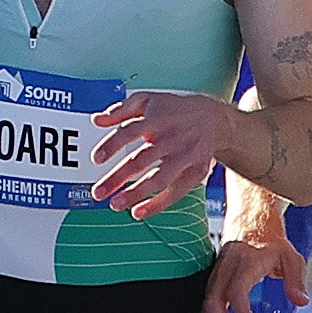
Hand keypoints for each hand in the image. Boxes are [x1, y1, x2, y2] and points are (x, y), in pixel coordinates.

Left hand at [91, 90, 230, 219]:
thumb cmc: (175, 111)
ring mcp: (185, 156)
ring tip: (115, 204)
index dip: (112, 145)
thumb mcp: (148, 100)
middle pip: (141, 160)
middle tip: (98, 193)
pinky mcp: (196, 171)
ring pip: (158, 178)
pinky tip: (139, 212)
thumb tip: (97, 120)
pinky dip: (158, 204)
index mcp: (157, 119)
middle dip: (117, 178)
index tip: (96, 158)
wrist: (214, 119)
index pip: (130, 131)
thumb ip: (121, 110)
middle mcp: (172, 138)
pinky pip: (176, 191)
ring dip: (136, 193)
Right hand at [200, 232, 309, 312]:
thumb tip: (301, 302)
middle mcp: (224, 271)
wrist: (250, 222)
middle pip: (212, 304)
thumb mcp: (291, 256)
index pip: (235, 290)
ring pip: (205, 312)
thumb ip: (296, 279)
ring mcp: (214, 279)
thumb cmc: (272, 242)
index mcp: (244, 262)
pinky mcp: (212, 287)